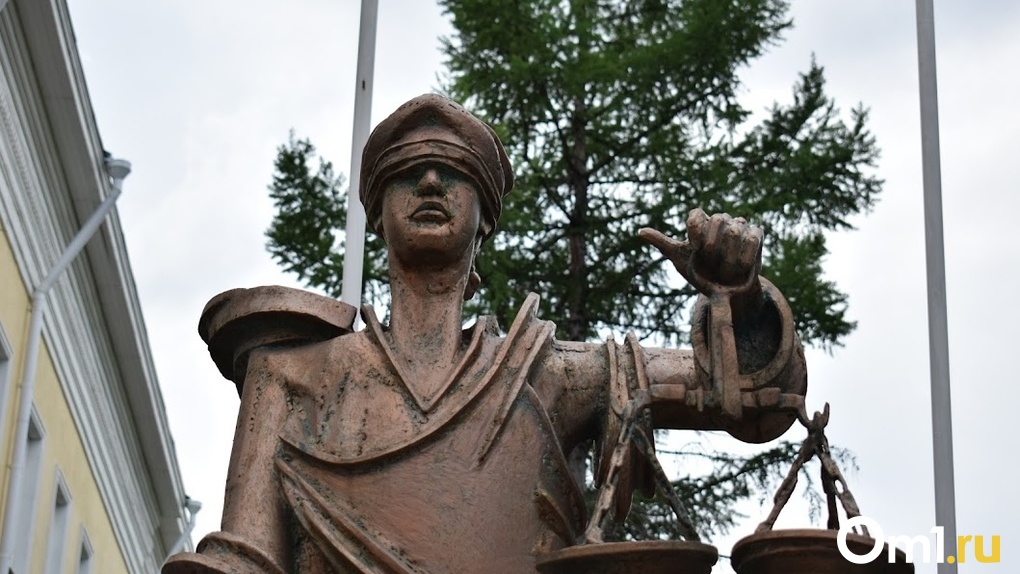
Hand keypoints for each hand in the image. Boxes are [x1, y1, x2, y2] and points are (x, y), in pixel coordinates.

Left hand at [639, 208, 762, 296]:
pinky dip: (746, 255)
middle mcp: (720, 220)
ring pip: (735, 231)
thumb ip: (663, 243)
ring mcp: (739, 225)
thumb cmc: (701, 271)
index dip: (695, 230)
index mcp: (701, 222)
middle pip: (718, 220)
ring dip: (729, 257)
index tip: (695, 248)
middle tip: (712, 263)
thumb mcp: (680, 259)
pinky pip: (753, 238)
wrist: (726, 289)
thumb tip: (640, 231)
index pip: (696, 215)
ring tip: (726, 271)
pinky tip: (742, 268)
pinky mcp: (756, 234)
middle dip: (714, 246)